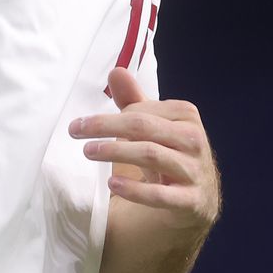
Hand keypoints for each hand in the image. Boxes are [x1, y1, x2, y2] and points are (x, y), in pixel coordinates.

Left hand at [69, 67, 220, 232]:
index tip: (81, 123)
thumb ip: (134, 101)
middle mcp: (194, 140)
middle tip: (75, 131)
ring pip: (150, 154)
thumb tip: (116, 72)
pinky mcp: (191, 201)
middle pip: (143, 127)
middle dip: (105, 126)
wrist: (198, 199)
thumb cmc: (169, 154)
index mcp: (185, 116)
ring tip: (88, 151)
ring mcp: (194, 171)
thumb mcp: (153, 127)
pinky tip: (112, 184)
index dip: (109, 116)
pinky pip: (160, 195)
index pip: (141, 111)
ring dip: (115, 151)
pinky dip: (135, 189)